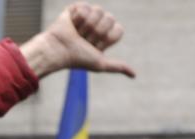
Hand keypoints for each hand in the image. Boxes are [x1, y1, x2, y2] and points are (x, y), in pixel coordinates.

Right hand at [20, 3, 134, 78]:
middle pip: (110, 19)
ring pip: (99, 11)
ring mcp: (88, 16)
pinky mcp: (77, 8)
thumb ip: (118, 66)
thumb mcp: (100, 64)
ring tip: (78, 32)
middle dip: (97, 31)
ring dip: (88, 25)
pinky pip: (86, 7)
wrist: (60, 49)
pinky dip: (78, 18)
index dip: (108, 38)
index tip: (96, 46)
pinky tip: (72, 24)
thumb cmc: (78, 59)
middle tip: (85, 39)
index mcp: (106, 36)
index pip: (118, 29)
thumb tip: (134, 75)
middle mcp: (98, 25)